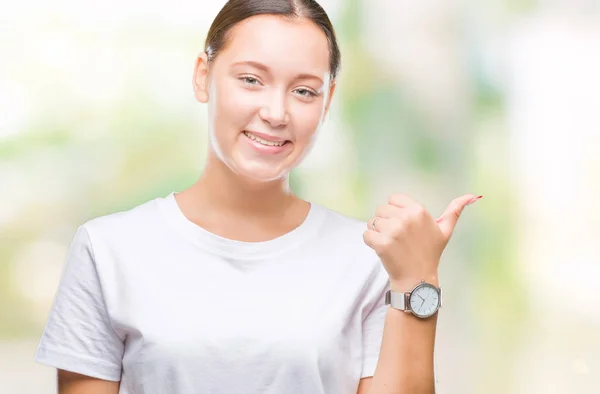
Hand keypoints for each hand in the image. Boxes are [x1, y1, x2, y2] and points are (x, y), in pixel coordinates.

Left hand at [363, 193, 480, 287]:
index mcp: (419, 210)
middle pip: (381, 210)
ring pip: (372, 222)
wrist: (417, 279)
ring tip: (391, 244)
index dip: (395, 211)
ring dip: (377, 232)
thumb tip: (472, 196)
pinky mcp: (382, 243)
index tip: (403, 225)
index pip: (393, 199)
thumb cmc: (430, 253)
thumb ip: (455, 211)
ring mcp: (393, 231)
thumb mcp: (445, 230)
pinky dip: (370, 242)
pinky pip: (366, 234)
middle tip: (397, 237)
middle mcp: (406, 218)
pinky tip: (383, 249)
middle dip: (385, 222)